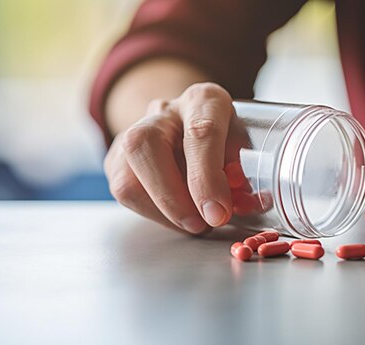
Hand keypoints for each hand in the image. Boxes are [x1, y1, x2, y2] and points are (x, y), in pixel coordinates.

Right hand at [104, 83, 242, 233]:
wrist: (193, 131)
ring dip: (163, 213)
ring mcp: (133, 132)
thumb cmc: (227, 143)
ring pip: (128, 178)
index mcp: (204, 100)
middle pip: (146, 145)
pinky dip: (155, 215)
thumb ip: (245, 174)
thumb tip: (240, 204)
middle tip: (200, 225)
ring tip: (195, 224)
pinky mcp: (117, 159)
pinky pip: (125, 193)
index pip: (200, 131)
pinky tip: (178, 217)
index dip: (207, 178)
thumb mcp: (247, 151)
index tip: (217, 213)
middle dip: (172, 197)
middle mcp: (165, 111)